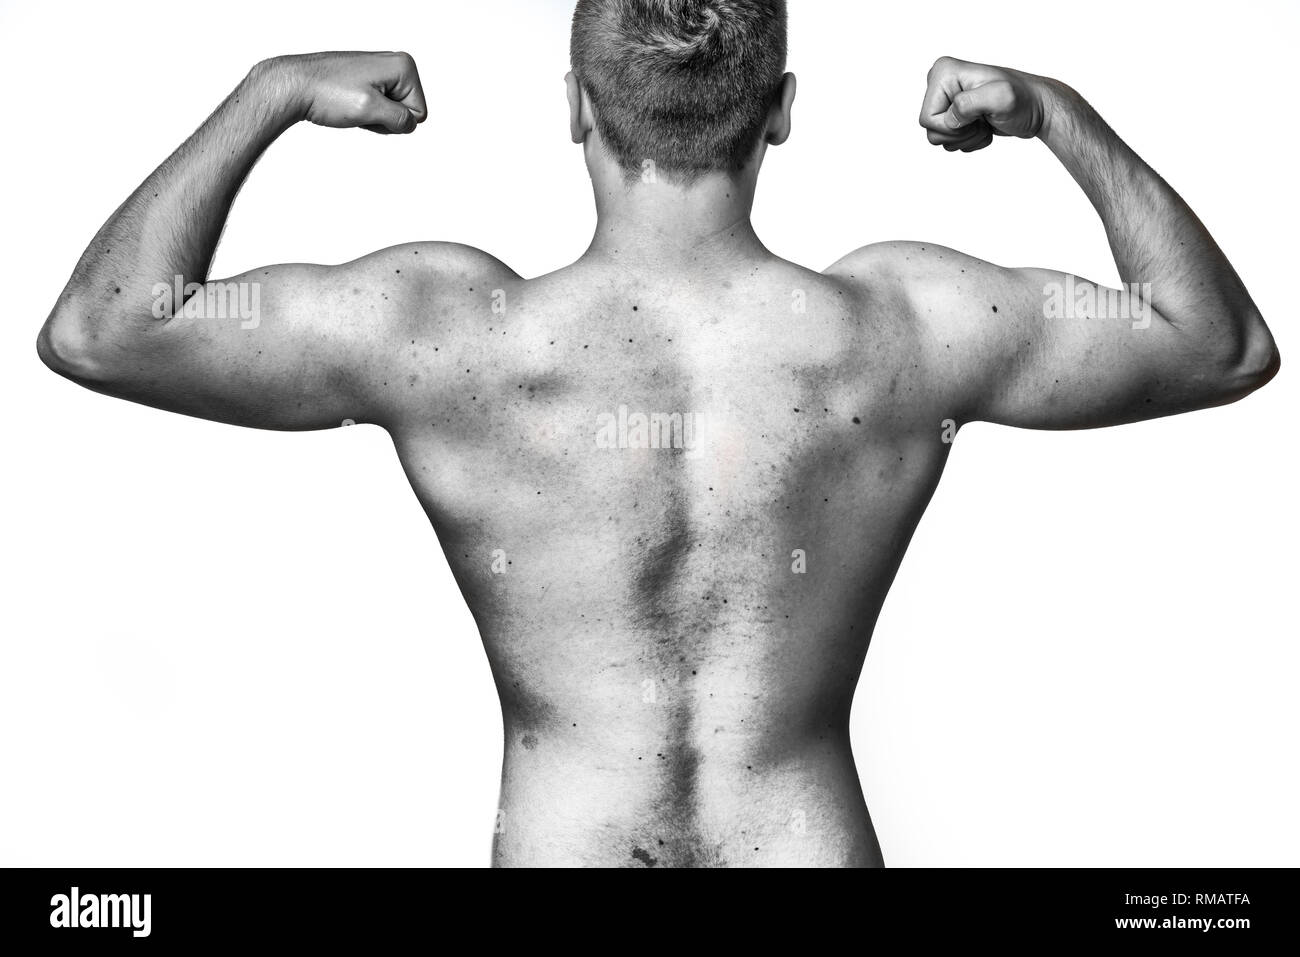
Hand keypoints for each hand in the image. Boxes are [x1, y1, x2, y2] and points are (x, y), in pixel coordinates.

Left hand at [273, 51, 427, 134]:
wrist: (294, 85)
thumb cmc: (326, 92)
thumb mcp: (370, 110)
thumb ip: (399, 120)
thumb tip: (410, 124)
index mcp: (403, 65)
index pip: (419, 114)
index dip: (395, 121)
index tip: (370, 109)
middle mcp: (394, 63)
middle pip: (407, 112)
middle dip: (384, 119)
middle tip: (360, 109)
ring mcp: (380, 71)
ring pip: (391, 112)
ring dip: (373, 117)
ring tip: (352, 106)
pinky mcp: (367, 79)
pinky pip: (378, 107)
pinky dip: (365, 112)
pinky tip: (348, 105)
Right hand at [918, 57, 1053, 151]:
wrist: (1038, 108)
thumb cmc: (1024, 100)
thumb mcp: (1002, 98)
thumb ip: (971, 103)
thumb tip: (949, 117)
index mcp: (944, 72)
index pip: (927, 118)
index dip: (952, 126)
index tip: (976, 115)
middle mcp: (941, 83)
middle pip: (931, 129)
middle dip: (959, 134)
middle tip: (982, 120)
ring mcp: (947, 99)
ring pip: (939, 137)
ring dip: (966, 138)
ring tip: (985, 123)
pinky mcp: (954, 113)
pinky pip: (949, 140)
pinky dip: (969, 140)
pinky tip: (985, 126)